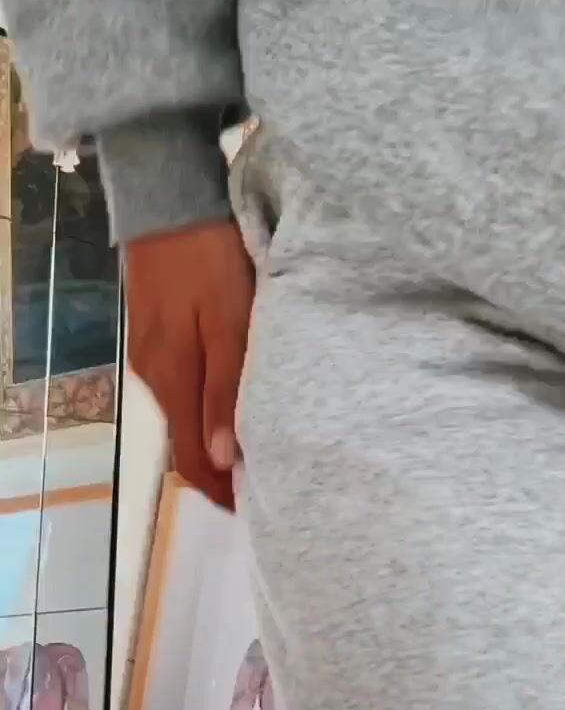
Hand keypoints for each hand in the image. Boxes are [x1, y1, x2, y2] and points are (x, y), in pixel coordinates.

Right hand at [126, 221, 254, 511]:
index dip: (220, 490)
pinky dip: (208, 405)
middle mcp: (154, 374)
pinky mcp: (157, 330)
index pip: (192, 458)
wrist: (170, 200)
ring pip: (185, 412)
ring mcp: (152, 351)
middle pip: (186, 439)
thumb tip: (224, 462)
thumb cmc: (210, 260)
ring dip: (216, 437)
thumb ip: (226, 390)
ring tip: (259, 446)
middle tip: (267, 482)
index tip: (254, 509)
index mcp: (172, 378)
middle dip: (221, 469)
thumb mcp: (229, 323)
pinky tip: (235, 399)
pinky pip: (183, 383)